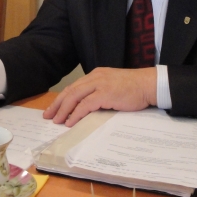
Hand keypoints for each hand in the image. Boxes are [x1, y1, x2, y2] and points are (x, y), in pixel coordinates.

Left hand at [43, 67, 157, 126]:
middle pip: (70, 91)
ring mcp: (99, 85)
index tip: (54, 108)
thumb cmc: (134, 88)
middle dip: (57, 104)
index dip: (62, 98)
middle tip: (48, 116)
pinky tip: (70, 122)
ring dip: (63, 110)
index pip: (74, 87)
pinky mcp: (105, 94)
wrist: (149, 84)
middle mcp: (95, 77)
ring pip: (74, 97)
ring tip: (57, 121)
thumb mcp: (113, 86)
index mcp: (95, 75)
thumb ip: (100, 92)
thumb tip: (87, 107)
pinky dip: (76, 114)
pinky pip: (85, 105)